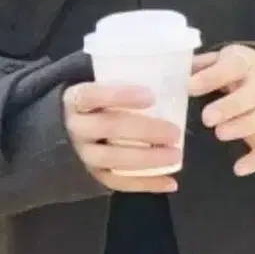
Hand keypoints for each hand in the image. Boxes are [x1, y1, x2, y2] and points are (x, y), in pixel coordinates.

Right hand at [63, 83, 182, 193]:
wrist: (69, 129)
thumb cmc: (98, 101)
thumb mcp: (101, 83)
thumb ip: (130, 75)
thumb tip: (184, 69)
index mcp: (75, 100)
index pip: (92, 95)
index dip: (120, 95)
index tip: (151, 96)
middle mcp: (76, 128)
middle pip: (109, 128)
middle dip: (144, 131)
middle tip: (175, 132)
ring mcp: (84, 154)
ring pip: (113, 159)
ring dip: (147, 159)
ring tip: (175, 156)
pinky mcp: (95, 175)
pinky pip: (119, 183)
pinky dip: (146, 184)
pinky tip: (170, 183)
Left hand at [188, 45, 254, 176]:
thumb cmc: (231, 70)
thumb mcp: (218, 59)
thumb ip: (199, 65)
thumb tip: (174, 72)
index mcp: (243, 65)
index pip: (232, 67)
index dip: (211, 77)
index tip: (189, 87)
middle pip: (250, 95)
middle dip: (229, 106)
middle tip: (207, 117)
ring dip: (241, 128)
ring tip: (220, 134)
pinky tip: (238, 169)